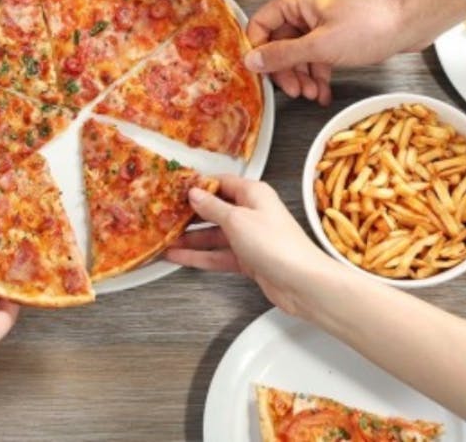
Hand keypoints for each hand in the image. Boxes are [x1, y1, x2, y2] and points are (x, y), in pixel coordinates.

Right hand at [165, 175, 332, 315]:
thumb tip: (195, 193)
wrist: (301, 283)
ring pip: (213, 235)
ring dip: (190, 238)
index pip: (221, 183)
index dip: (198, 186)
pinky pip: (218, 255)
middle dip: (190, 214)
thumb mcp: (237, 220)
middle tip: (164, 216)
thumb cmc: (276, 244)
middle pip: (215, 209)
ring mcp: (249, 237)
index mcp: (253, 194)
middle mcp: (252, 212)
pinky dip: (199, 256)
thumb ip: (213, 207)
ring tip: (164, 239)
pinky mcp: (248, 259)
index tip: (175, 189)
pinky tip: (179, 257)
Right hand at [243, 0, 465, 104]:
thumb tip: (251, 61)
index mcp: (295, 1)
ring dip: (303, 77)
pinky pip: (316, 57)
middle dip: (286, 71)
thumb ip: (282, 55)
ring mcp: (320, 23)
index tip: (260, 74)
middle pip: (279, 44)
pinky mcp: (334, 36)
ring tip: (312, 94)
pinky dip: (318, 75)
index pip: (260, 25)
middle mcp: (304, 9)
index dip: (258, 51)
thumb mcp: (320, 46)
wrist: (410, 24)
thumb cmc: (370, 26)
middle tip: (294, 91)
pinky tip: (322, 92)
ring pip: (298, 54)